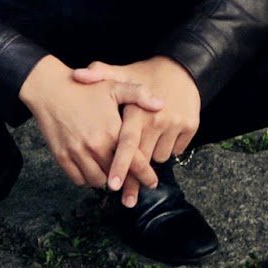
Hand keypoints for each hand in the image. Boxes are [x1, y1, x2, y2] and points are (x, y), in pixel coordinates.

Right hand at [20, 55, 163, 190]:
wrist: (50, 89)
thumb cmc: (84, 88)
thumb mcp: (113, 86)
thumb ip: (139, 95)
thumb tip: (161, 105)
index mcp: (111, 131)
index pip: (134, 161)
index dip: (145, 175)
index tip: (152, 183)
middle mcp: (95, 146)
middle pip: (116, 175)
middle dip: (126, 180)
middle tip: (131, 184)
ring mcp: (77, 153)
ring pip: (98, 181)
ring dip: (106, 179)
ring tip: (110, 172)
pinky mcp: (62, 158)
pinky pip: (79, 180)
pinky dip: (87, 179)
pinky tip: (92, 169)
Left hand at [72, 55, 200, 206]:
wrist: (182, 67)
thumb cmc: (146, 73)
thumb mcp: (123, 73)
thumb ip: (99, 76)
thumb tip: (76, 76)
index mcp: (138, 110)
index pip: (127, 143)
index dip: (120, 165)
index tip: (112, 185)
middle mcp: (157, 119)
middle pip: (143, 159)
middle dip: (134, 181)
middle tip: (126, 200)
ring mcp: (175, 123)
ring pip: (159, 156)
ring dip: (151, 156)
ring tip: (147, 139)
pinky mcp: (190, 127)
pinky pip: (176, 150)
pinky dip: (168, 147)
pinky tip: (163, 133)